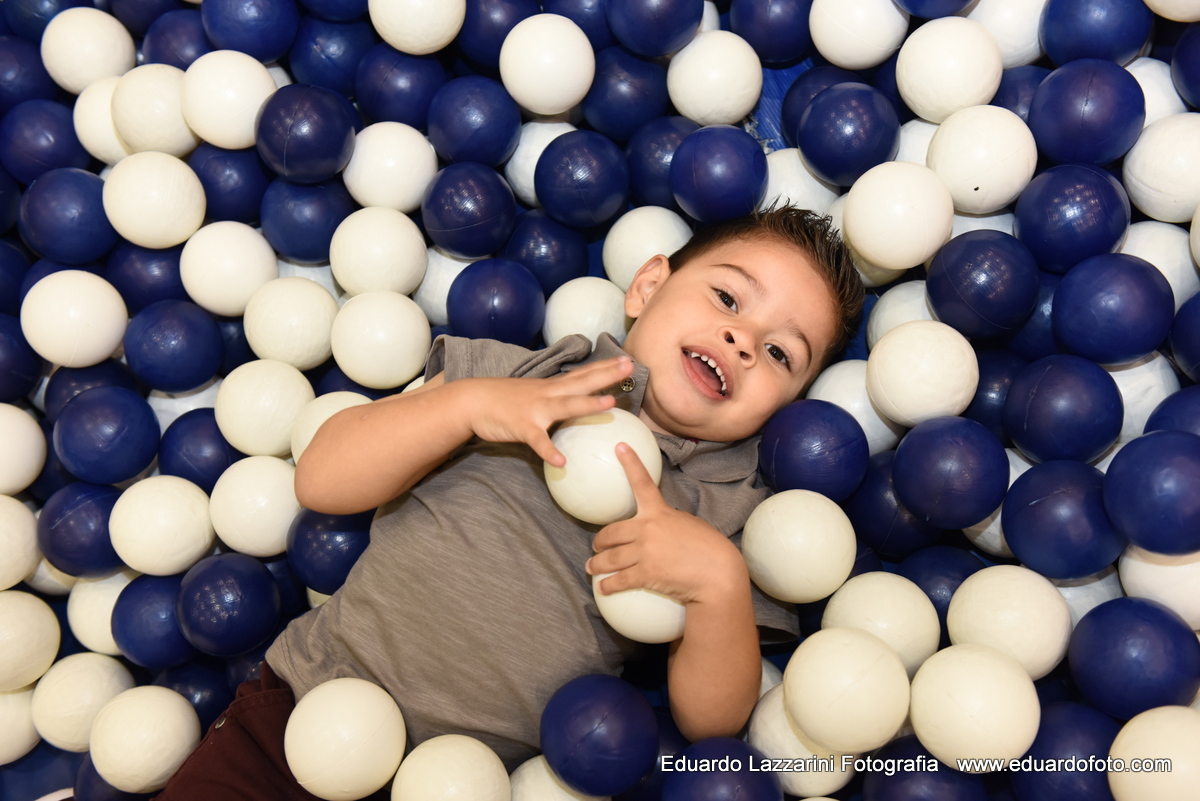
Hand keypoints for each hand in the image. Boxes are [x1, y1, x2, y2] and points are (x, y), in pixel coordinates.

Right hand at [463, 356, 634, 466]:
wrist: (472, 400)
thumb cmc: (503, 400)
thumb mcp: (533, 394)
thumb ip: (554, 398)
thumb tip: (573, 405)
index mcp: (551, 387)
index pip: (583, 374)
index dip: (605, 367)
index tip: (627, 359)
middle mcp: (547, 394)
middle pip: (582, 382)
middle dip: (606, 374)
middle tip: (630, 365)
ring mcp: (535, 410)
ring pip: (565, 405)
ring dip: (588, 404)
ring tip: (610, 404)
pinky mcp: (521, 427)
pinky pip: (538, 441)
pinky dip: (549, 451)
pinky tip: (561, 462)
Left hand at [586, 443, 748, 605]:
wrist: (718, 575)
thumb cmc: (710, 551)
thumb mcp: (689, 526)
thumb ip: (669, 524)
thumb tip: (658, 530)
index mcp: (660, 512)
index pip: (642, 482)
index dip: (630, 463)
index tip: (620, 446)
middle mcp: (647, 529)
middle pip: (611, 533)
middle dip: (599, 541)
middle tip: (596, 547)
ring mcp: (645, 551)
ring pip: (609, 558)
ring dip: (596, 564)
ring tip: (591, 568)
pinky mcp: (645, 573)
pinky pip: (619, 579)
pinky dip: (608, 585)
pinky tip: (603, 588)